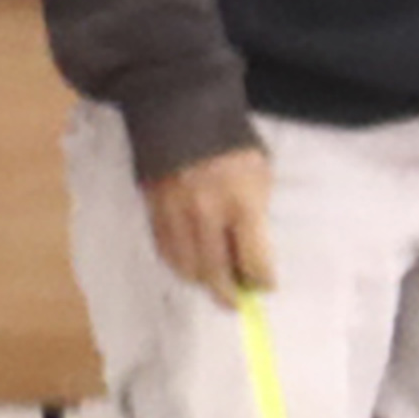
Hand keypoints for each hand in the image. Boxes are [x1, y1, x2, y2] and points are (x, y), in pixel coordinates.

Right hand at [140, 144, 274, 306]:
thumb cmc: (232, 146)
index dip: (262, 280)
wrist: (182, 115)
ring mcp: (176, 215)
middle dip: (229, 293)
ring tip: (214, 284)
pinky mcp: (153, 212)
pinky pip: (166, 251)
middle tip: (236, 302)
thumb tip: (251, 252)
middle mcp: (207, 216)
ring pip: (187, 267)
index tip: (265, 286)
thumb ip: (256, 215)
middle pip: (216, 272)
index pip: (253, 261)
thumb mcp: (260, 175)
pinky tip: (191, 264)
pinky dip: (180, 264)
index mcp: (242, 204)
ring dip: (202, 281)